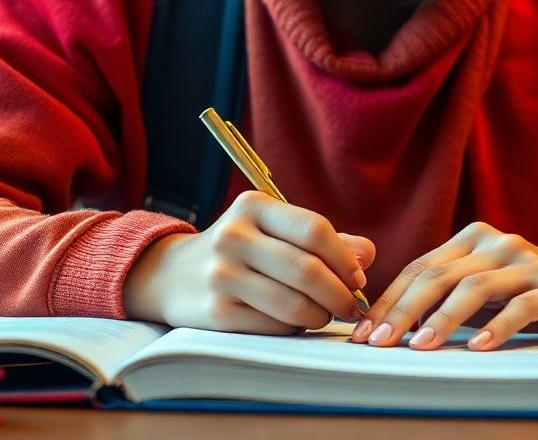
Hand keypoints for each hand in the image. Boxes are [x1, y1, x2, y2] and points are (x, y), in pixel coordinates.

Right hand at [123, 191, 374, 333]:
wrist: (171, 274)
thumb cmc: (240, 249)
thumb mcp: (273, 230)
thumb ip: (321, 239)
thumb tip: (367, 255)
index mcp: (254, 207)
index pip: (315, 229)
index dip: (344, 258)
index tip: (358, 277)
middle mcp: (235, 236)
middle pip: (307, 270)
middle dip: (340, 294)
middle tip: (352, 306)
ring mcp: (222, 274)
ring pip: (293, 304)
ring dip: (321, 316)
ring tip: (326, 316)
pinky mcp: (216, 312)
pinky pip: (273, 327)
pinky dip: (294, 329)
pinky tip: (296, 324)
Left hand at [350, 222, 537, 351]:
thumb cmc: (524, 294)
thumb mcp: (482, 287)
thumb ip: (446, 293)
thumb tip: (389, 324)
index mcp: (472, 237)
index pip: (421, 267)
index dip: (390, 298)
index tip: (364, 330)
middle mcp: (496, 242)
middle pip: (440, 275)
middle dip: (405, 309)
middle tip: (380, 341)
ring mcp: (525, 261)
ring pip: (474, 287)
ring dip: (443, 318)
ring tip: (419, 346)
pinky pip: (521, 306)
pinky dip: (497, 326)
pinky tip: (478, 347)